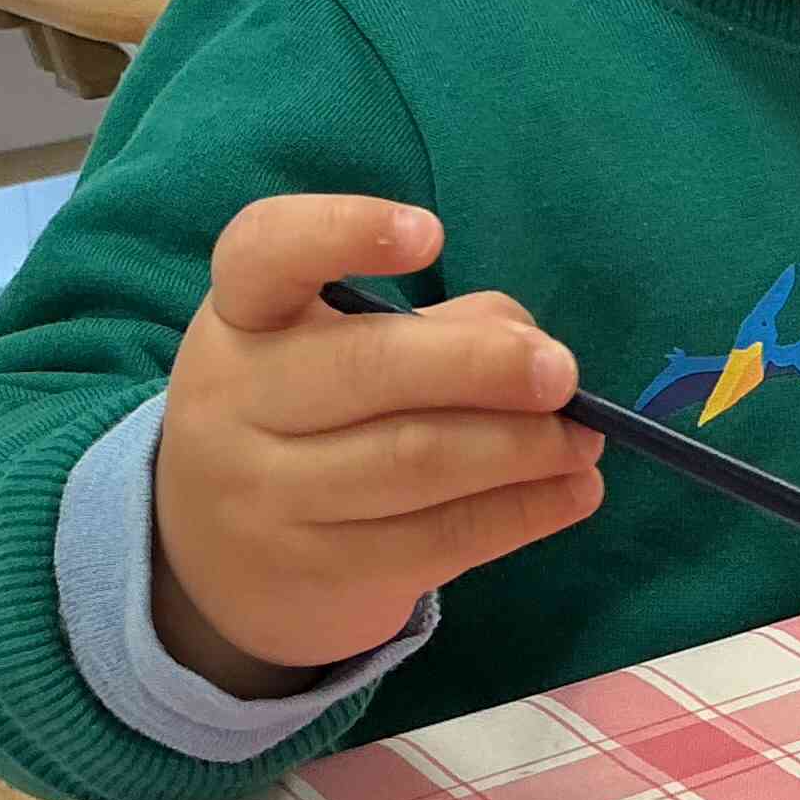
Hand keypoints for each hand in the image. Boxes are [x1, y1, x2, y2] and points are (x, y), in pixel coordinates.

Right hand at [152, 196, 603, 694]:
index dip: (345, 231)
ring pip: (414, 461)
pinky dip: (521, 512)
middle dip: (485, 366)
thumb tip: (532, 344)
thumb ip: (431, 326)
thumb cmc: (303, 415)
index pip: (266, 251)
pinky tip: (574, 493)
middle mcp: (235, 398)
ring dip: (521, 448)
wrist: (216, 561)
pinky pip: (437, 538)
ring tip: (582, 439)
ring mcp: (267, 494)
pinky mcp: (319, 569)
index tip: (432, 233)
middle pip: (368, 368)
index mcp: (240, 315)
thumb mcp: (334, 349)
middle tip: (562, 373)